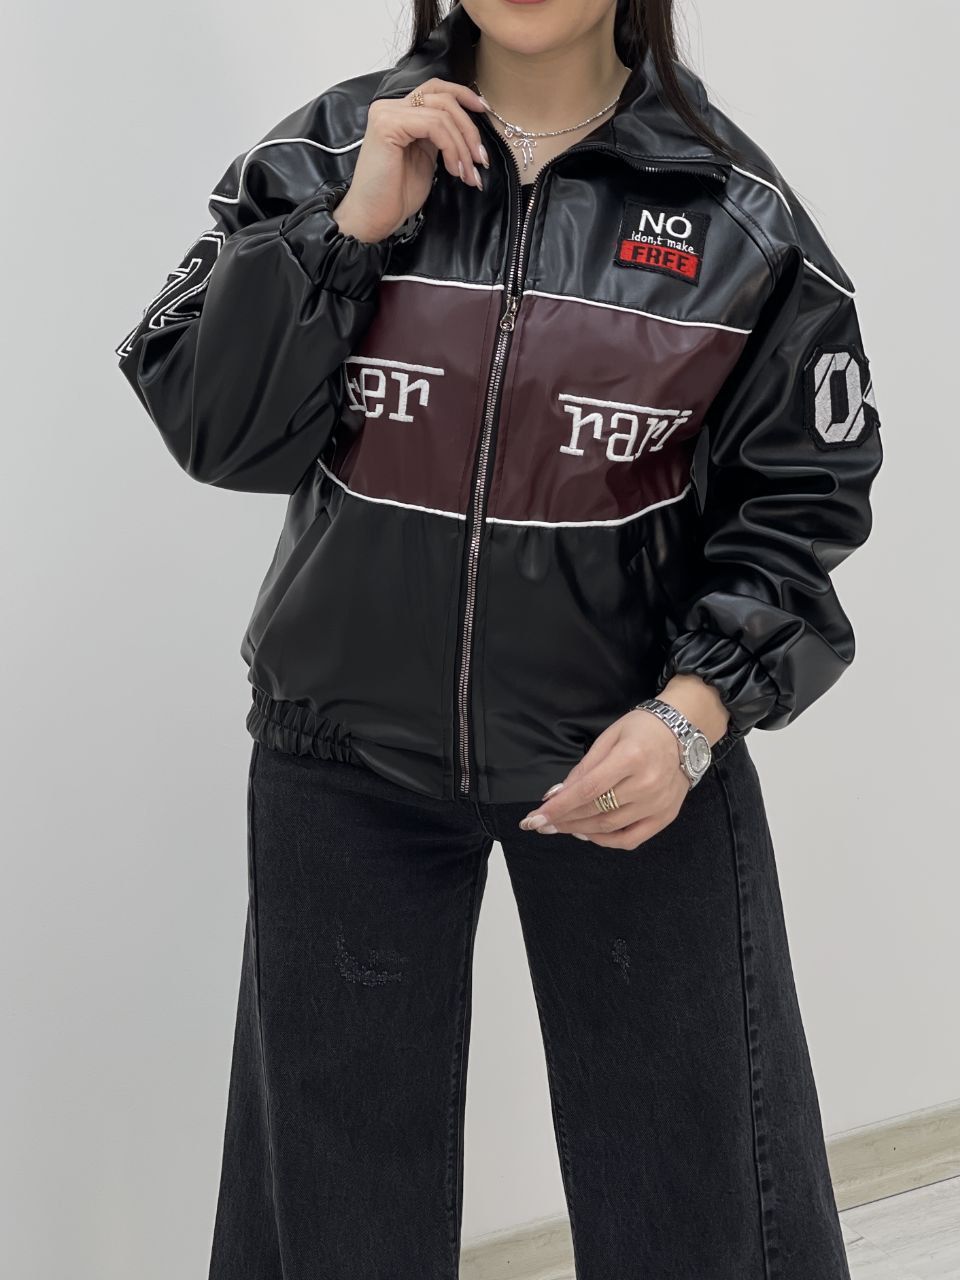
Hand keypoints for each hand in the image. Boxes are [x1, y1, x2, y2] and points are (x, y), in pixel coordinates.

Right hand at [332, 78, 490, 243]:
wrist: (373, 218)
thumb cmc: (396, 195)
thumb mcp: (426, 159)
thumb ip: (440, 138)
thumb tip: (469, 132)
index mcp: (400, 113)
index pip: (436, 90)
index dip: (463, 95)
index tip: (485, 112)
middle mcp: (391, 107)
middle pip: (443, 98)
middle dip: (470, 128)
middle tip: (481, 159)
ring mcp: (388, 114)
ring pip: (443, 113)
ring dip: (464, 145)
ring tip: (469, 173)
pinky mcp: (388, 126)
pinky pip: (434, 126)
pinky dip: (452, 148)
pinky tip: (454, 170)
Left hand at [517, 708, 693, 850]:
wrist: (683, 732)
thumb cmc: (642, 730)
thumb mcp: (608, 738)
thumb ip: (583, 768)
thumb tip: (557, 795)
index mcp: (631, 758)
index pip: (587, 790)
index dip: (559, 807)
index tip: (535, 818)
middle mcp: (647, 784)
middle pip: (596, 811)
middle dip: (563, 819)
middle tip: (541, 824)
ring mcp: (658, 804)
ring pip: (610, 828)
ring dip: (579, 830)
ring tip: (561, 826)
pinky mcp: (665, 816)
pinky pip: (631, 839)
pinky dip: (606, 841)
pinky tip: (588, 834)